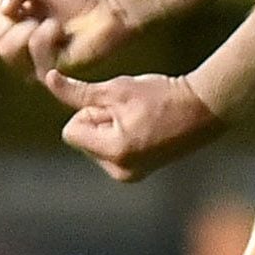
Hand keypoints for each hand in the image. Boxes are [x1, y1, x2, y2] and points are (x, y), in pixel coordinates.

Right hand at [0, 0, 137, 80]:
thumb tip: (3, 11)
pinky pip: (34, 54)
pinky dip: (46, 36)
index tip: (14, 2)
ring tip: (49, 21)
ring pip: (6, 50)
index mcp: (4, 23)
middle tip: (29, 13)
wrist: (106, 4)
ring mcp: (30, 62)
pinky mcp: (50, 72)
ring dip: (27, 28)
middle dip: (5, 23)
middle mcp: (13, 46)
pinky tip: (60, 30)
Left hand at [41, 68, 220, 181]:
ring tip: (141, 119)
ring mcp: (130, 175)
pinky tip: (145, 128)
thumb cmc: (163, 95)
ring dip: (109, 130)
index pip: (71, 131)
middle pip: (82, 140)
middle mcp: (119, 170)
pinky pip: (111, 153)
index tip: (117, 105)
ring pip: (96, 146)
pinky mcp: (139, 173)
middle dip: (98, 122)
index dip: (89, 112)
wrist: (206, 109)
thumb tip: (48, 78)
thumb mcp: (118, 89)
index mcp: (113, 151)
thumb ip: (79, 91)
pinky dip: (121, 139)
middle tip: (132, 111)